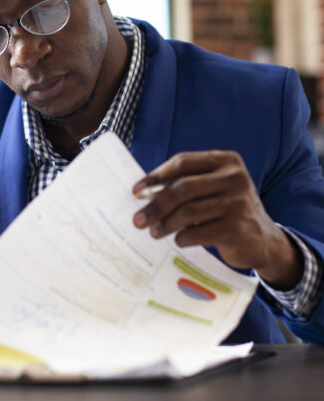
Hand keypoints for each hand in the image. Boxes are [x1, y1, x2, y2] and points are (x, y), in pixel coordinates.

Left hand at [132, 150, 303, 289]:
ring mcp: (238, 202)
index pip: (183, 162)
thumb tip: (143, 193)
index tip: (136, 190)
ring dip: (165, 224)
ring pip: (188, 212)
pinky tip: (179, 240)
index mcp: (226, 160)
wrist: (264, 239)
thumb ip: (186, 184)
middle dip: (155, 205)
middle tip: (138, 219)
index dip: (156, 176)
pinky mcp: (238, 228)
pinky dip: (183, 238)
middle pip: (182, 189)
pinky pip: (198, 232)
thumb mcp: (213, 188)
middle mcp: (235, 177)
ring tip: (154, 232)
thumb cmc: (227, 209)